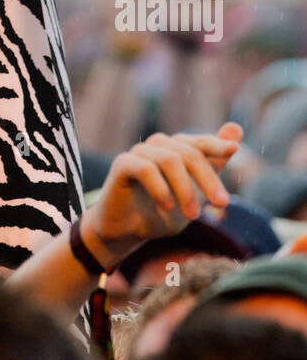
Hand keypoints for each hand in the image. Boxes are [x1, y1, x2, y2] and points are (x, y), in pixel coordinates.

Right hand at [81, 122, 243, 269]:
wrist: (128, 232)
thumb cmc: (162, 210)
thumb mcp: (195, 191)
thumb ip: (214, 163)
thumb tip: (237, 127)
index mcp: (176, 149)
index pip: (200, 142)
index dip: (217, 144)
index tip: (234, 151)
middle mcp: (158, 145)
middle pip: (189, 154)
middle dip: (208, 179)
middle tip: (221, 204)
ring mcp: (139, 152)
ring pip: (169, 160)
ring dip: (186, 189)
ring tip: (193, 215)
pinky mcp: (122, 164)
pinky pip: (145, 169)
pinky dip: (160, 189)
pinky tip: (167, 207)